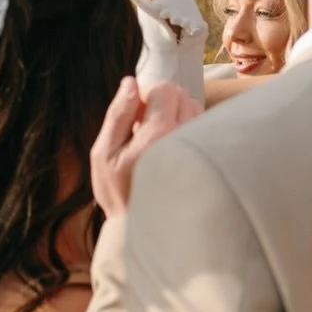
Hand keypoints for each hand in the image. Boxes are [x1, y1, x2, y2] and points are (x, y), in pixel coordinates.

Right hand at [91, 77, 201, 217]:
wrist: (140, 228)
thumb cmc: (117, 192)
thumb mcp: (103, 154)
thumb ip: (117, 114)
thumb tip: (130, 83)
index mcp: (157, 135)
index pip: (165, 89)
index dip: (146, 93)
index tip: (134, 112)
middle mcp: (184, 137)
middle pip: (182, 95)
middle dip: (161, 102)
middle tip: (142, 124)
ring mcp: (200, 146)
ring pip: (193, 108)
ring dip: (174, 113)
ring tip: (155, 136)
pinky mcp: (208, 155)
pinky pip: (200, 126)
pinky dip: (184, 127)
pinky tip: (169, 146)